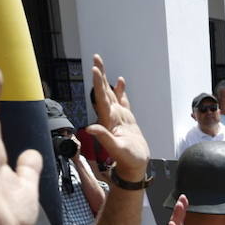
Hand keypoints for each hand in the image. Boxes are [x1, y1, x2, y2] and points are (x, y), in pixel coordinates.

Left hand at [83, 55, 148, 181]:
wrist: (135, 167)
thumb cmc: (128, 161)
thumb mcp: (117, 150)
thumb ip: (104, 138)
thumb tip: (90, 128)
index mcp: (108, 121)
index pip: (101, 98)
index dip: (98, 84)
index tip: (95, 69)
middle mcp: (111, 116)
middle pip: (103, 91)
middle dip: (100, 74)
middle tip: (96, 58)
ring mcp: (118, 117)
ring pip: (111, 94)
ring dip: (106, 80)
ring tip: (102, 65)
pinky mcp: (126, 120)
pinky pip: (122, 102)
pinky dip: (120, 91)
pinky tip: (119, 82)